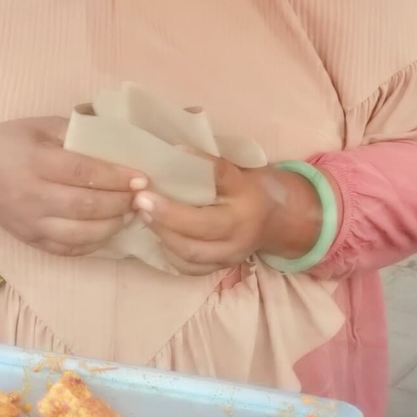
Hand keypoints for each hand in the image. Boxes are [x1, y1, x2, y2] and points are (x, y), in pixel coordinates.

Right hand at [0, 117, 142, 256]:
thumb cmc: (6, 145)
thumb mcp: (37, 126)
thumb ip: (74, 130)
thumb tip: (116, 137)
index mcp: (35, 162)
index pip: (83, 173)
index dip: (116, 177)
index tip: (141, 177)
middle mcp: (33, 196)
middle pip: (86, 206)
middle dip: (120, 203)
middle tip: (140, 196)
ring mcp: (32, 223)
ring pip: (81, 233)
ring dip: (112, 226)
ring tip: (129, 213)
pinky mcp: (31, 241)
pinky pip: (68, 249)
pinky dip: (94, 243)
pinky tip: (108, 230)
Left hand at [136, 158, 322, 270]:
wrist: (276, 221)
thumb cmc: (248, 190)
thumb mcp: (237, 171)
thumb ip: (210, 164)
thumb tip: (174, 149)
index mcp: (246, 198)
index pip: (222, 177)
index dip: (198, 166)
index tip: (171, 154)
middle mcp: (241, 230)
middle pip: (202, 226)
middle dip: (167, 214)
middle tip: (141, 199)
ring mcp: (232, 254)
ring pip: (192, 252)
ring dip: (163, 234)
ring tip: (143, 215)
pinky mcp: (220, 268)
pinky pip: (189, 267)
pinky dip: (169, 253)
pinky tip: (157, 235)